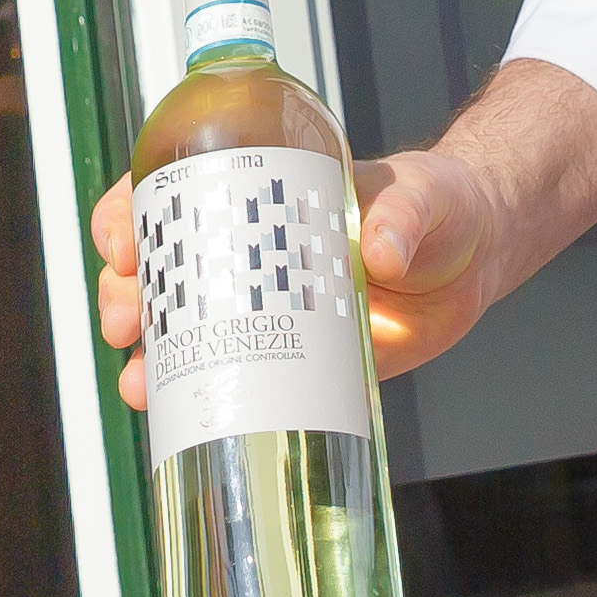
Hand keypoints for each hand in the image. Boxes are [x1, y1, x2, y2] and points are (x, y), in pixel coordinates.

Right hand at [84, 59, 596, 413]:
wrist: (474, 261)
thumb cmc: (439, 207)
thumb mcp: (421, 197)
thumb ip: (404, 214)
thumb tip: (380, 249)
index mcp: (259, 190)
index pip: (172, 187)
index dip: (130, 210)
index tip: (122, 241)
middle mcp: (246, 247)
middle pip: (156, 262)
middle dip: (122, 291)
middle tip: (124, 320)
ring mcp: (261, 303)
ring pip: (176, 322)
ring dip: (144, 350)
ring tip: (139, 378)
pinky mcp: (287, 355)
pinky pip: (225, 373)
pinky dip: (188, 392)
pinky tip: (168, 409)